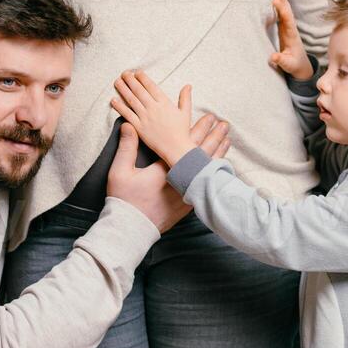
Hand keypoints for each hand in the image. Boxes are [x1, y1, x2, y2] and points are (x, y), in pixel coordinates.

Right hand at [106, 115, 230, 232]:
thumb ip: (126, 146)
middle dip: (214, 138)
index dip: (199, 130)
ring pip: (207, 170)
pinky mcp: (188, 206)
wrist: (131, 229)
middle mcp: (180, 180)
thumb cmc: (124, 200)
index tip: (209, 118)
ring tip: (227, 141)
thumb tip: (129, 125)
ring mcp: (186, 194)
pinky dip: (213, 173)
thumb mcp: (119, 171)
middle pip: (201, 155)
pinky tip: (219, 167)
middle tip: (224, 125)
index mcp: (166, 169)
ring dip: (218, 154)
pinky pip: (206, 186)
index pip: (186, 145)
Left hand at [110, 71, 202, 167]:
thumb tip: (188, 85)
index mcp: (165, 103)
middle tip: (124, 73)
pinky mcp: (139, 127)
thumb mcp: (186, 113)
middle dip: (131, 80)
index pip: (151, 87)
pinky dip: (119, 107)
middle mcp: (154, 108)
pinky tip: (113, 100)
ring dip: (123, 89)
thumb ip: (185, 98)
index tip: (137, 72)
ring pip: (132, 100)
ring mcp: (145, 118)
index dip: (143, 78)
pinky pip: (127, 115)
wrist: (177, 149)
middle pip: (139, 91)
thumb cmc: (182, 132)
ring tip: (117, 81)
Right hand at [268, 0, 313, 81]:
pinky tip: (276, 2)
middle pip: (288, 15)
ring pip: (285, 14)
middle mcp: (291, 31)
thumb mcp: (288, 65)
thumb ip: (281, 61)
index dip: (283, 11)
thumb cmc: (294, 65)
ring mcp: (288, 30)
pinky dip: (279, 9)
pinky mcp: (284, 31)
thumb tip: (273, 57)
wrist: (301, 66)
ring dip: (282, 4)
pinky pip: (281, 18)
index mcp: (292, 37)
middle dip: (283, 4)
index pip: (287, 22)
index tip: (276, 2)